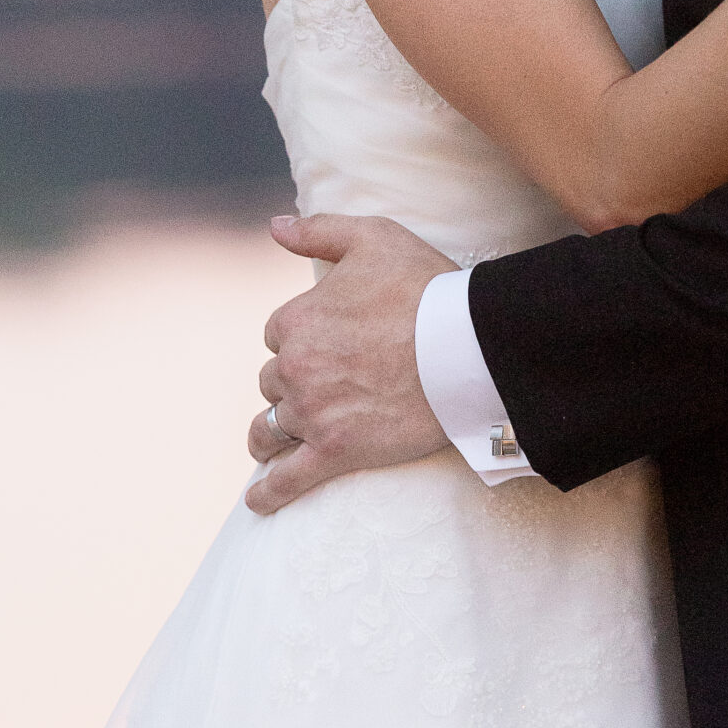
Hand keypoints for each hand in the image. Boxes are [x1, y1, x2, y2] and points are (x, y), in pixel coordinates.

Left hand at [245, 213, 452, 515]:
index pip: (278, 335)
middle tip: (326, 383)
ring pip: (272, 428)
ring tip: (275, 440)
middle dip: (293, 382)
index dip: (302, 336)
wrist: (468, 345)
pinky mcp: (335, 452)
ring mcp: (313, 413)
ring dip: (271, 433)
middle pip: (274, 381)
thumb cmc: (425, 286)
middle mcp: (296, 368)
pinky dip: (268, 494)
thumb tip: (274, 226)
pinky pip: (287, 481)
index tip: (330, 340)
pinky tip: (259, 500)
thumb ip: (318, 230)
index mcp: (296, 319)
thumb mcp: (373, 238)